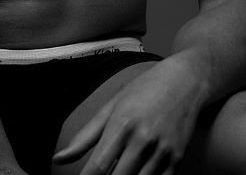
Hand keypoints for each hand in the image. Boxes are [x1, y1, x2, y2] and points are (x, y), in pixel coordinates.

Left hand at [52, 55, 205, 174]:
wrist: (186, 80)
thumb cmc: (145, 88)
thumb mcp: (113, 105)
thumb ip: (86, 136)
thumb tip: (58, 159)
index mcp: (123, 122)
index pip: (98, 165)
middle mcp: (143, 138)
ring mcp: (162, 150)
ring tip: (116, 174)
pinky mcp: (177, 159)